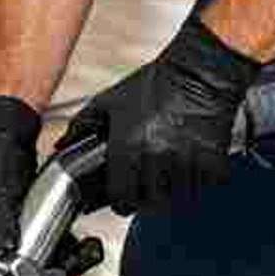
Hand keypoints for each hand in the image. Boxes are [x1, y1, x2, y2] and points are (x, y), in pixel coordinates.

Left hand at [59, 17, 257, 215]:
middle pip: (149, 203)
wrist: (199, 72)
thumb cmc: (156, 85)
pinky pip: (202, 189)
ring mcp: (186, 163)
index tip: (124, 197)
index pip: (121, 199)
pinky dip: (197, 185)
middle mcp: (157, 158)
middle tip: (148, 185)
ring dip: (172, 193)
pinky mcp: (212, 164)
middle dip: (146, 197)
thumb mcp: (111, 101)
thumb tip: (62, 146)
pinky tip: (190, 167)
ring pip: (176, 199)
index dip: (121, 201)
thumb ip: (83, 125)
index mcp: (129, 148)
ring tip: (170, 174)